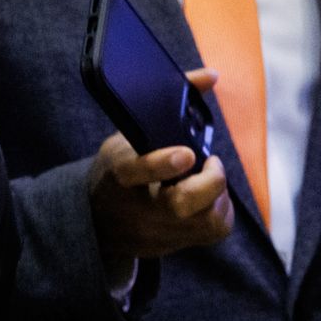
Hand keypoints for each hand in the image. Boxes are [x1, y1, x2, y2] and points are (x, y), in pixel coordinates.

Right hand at [88, 69, 232, 282]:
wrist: (99, 220)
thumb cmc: (119, 168)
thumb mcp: (127, 136)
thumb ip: (167, 105)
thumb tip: (212, 75)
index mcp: (119, 174)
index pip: (136, 171)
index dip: (163, 164)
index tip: (186, 154)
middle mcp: (137, 207)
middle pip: (182, 205)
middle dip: (210, 182)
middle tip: (211, 163)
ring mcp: (156, 231)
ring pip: (206, 222)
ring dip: (220, 196)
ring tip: (210, 179)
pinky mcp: (172, 246)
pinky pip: (213, 233)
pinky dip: (222, 211)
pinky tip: (211, 198)